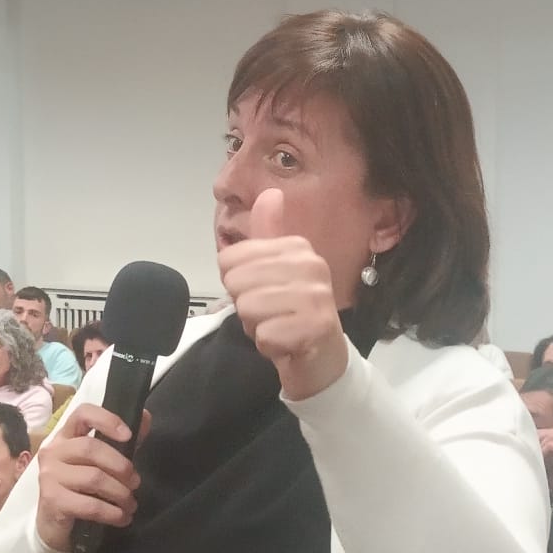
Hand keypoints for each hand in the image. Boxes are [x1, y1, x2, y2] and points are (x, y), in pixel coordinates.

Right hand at [34, 404, 146, 552]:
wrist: (53, 525)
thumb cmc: (79, 489)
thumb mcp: (100, 463)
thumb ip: (121, 441)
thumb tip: (145, 417)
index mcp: (65, 437)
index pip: (82, 414)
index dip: (107, 420)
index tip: (128, 435)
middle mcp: (53, 452)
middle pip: (91, 448)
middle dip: (121, 466)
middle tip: (135, 483)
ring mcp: (49, 476)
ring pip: (94, 478)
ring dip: (120, 494)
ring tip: (130, 504)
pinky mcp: (52, 500)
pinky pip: (90, 505)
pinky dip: (112, 513)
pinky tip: (122, 518)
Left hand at [216, 189, 349, 401]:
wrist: (322, 360)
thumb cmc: (292, 314)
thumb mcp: (275, 269)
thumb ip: (267, 233)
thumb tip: (270, 193)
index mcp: (297, 247)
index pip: (230, 259)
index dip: (236, 284)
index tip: (263, 292)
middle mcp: (311, 265)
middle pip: (237, 283)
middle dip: (246, 307)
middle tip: (272, 314)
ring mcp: (316, 296)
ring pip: (249, 308)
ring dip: (257, 327)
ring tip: (279, 328)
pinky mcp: (316, 327)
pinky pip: (265, 336)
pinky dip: (269, 346)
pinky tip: (286, 344)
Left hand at [536, 428, 552, 489]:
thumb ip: (551, 449)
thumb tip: (537, 444)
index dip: (542, 434)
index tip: (531, 438)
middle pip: (551, 432)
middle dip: (539, 436)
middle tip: (528, 442)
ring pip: (549, 437)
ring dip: (540, 444)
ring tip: (535, 451)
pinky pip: (550, 444)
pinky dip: (543, 450)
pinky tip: (540, 456)